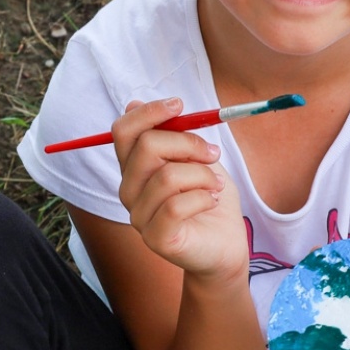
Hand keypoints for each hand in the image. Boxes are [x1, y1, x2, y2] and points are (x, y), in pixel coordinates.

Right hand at [113, 98, 248, 280]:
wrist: (225, 246)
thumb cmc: (210, 199)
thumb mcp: (195, 158)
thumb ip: (171, 135)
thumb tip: (134, 103)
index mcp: (134, 168)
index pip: (123, 131)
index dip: (149, 112)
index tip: (179, 105)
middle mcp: (129, 190)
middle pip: (146, 147)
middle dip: (188, 143)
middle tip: (213, 153)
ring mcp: (139, 216)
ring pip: (168, 176)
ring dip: (203, 175)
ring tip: (216, 185)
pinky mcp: (156, 238)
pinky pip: (177, 206)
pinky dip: (204, 197)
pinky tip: (213, 202)